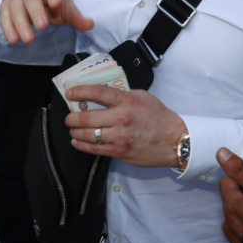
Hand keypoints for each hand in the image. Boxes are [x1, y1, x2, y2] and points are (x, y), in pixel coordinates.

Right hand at [0, 0, 93, 43]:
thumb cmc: (49, 4)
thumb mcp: (64, 9)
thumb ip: (75, 18)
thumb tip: (90, 25)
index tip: (56, 4)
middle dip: (36, 12)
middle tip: (42, 27)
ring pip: (16, 9)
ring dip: (21, 24)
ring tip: (28, 40)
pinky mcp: (5, 8)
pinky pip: (4, 17)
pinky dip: (8, 29)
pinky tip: (14, 40)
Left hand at [65, 85, 185, 167]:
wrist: (174, 140)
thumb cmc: (159, 116)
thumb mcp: (144, 97)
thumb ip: (124, 94)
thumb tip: (103, 94)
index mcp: (127, 101)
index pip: (97, 92)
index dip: (80, 91)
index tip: (69, 93)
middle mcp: (121, 118)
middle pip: (86, 117)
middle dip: (72, 117)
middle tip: (69, 117)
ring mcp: (119, 137)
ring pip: (87, 135)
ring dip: (75, 132)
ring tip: (73, 129)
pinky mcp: (119, 151)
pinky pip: (94, 149)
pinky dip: (82, 145)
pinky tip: (77, 142)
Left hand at [217, 147, 242, 242]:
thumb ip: (240, 171)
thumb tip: (220, 152)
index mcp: (231, 205)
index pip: (226, 182)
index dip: (241, 181)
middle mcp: (228, 224)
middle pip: (230, 201)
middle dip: (242, 199)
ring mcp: (234, 241)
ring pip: (234, 220)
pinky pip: (239, 238)